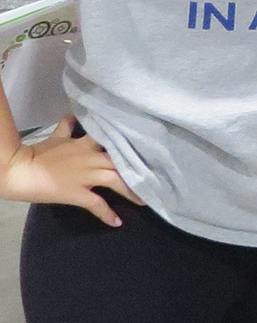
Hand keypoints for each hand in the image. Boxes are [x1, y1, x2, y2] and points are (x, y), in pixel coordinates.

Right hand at [0, 116, 143, 225]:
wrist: (20, 170)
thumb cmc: (38, 153)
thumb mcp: (56, 136)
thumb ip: (67, 127)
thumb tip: (71, 114)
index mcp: (87, 144)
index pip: (115, 139)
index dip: (133, 144)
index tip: (151, 149)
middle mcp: (91, 158)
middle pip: (122, 162)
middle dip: (139, 170)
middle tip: (155, 178)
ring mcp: (86, 176)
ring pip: (116, 181)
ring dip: (132, 191)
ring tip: (145, 201)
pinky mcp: (77, 193)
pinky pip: (97, 204)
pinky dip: (107, 214)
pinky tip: (117, 222)